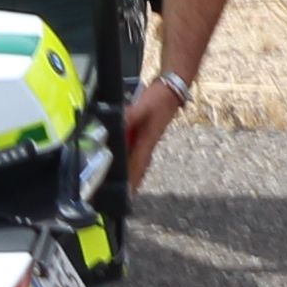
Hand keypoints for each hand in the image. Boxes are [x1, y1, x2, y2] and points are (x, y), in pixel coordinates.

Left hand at [119, 75, 186, 194]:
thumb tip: (114, 127)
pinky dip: (126, 158)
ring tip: (117, 184)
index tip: (127, 198)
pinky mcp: (143, 133)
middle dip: (128, 182)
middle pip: (136, 168)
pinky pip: (133, 150)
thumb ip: (128, 117)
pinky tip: (118, 160)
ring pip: (135, 160)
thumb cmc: (158, 99)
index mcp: (146, 142)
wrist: (171, 89)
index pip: (137, 168)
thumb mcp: (141, 107)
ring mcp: (146, 139)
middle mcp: (146, 144)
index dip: (132, 183)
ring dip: (128, 172)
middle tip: (117, 196)